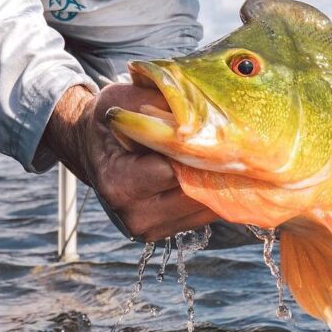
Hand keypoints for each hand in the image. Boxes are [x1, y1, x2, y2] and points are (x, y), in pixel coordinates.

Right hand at [42, 83, 217, 240]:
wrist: (94, 148)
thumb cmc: (110, 121)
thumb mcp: (124, 100)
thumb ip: (159, 102)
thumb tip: (202, 109)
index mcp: (118, 182)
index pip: (172, 172)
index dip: (197, 152)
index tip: (218, 133)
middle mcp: (132, 213)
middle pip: (193, 194)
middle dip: (216, 169)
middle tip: (238, 144)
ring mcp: (149, 228)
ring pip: (204, 208)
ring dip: (222, 183)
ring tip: (232, 156)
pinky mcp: (165, 231)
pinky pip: (204, 215)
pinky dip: (216, 194)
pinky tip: (218, 172)